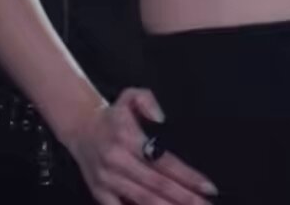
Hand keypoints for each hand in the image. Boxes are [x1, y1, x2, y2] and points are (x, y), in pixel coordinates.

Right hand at [64, 88, 217, 204]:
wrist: (80, 128)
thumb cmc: (113, 115)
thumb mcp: (130, 96)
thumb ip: (147, 100)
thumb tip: (161, 118)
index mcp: (129, 139)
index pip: (164, 162)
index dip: (188, 177)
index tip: (209, 187)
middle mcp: (119, 161)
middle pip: (158, 185)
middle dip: (185, 198)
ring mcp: (108, 181)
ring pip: (143, 200)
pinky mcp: (100, 194)